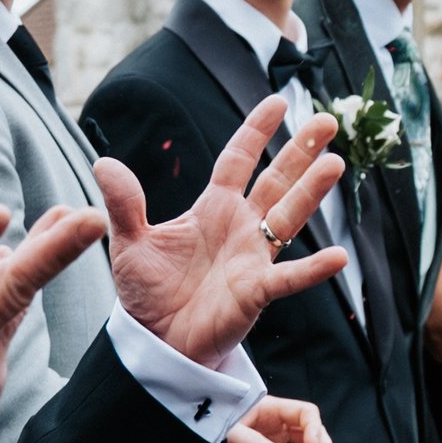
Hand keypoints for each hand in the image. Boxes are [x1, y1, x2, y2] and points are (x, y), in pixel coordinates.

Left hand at [98, 95, 348, 369]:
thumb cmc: (147, 292)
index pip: (239, 160)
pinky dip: (313, 269)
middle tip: (328, 122)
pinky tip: (337, 257)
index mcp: (213, 209)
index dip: (257, 132)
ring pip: (288, 218)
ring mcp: (253, 258)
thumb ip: (124, 203)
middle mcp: (241, 227)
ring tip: (334, 165)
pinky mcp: (256, 291)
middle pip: (276, 181)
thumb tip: (104, 162)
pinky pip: (289, 277)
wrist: (156, 339)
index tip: (278, 103)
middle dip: (301, 151)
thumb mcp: (128, 242)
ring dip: (311, 193)